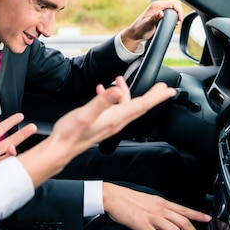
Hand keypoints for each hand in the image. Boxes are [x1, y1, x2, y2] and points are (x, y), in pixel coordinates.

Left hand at [0, 113, 36, 191]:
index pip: (0, 129)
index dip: (10, 122)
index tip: (20, 116)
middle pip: (11, 139)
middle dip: (22, 133)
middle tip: (32, 127)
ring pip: (10, 154)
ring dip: (15, 149)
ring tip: (13, 147)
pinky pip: (5, 167)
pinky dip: (10, 164)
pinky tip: (9, 160)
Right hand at [18, 76, 176, 186]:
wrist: (61, 148)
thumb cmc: (71, 133)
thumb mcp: (85, 113)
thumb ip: (102, 101)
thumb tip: (116, 91)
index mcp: (115, 118)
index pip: (141, 105)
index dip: (157, 97)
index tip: (169, 90)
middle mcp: (116, 122)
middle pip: (139, 107)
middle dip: (152, 96)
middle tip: (162, 87)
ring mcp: (109, 124)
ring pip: (126, 107)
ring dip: (128, 93)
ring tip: (120, 81)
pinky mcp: (102, 124)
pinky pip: (114, 110)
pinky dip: (113, 98)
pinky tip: (102, 92)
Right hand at [103, 182, 210, 229]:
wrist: (112, 197)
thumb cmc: (126, 198)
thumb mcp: (147, 200)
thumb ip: (158, 208)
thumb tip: (165, 217)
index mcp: (161, 202)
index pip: (184, 209)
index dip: (198, 215)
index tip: (208, 219)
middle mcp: (160, 209)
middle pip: (184, 222)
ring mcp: (152, 217)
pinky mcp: (144, 225)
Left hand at [120, 0, 183, 52]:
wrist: (135, 34)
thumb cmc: (140, 30)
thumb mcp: (147, 25)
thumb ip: (154, 19)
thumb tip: (161, 13)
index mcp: (156, 5)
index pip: (174, 3)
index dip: (179, 11)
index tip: (178, 20)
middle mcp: (158, 6)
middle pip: (175, 5)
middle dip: (178, 13)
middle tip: (176, 23)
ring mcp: (159, 10)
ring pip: (174, 10)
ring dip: (176, 16)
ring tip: (172, 24)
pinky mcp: (160, 14)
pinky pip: (171, 14)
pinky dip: (173, 18)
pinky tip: (170, 24)